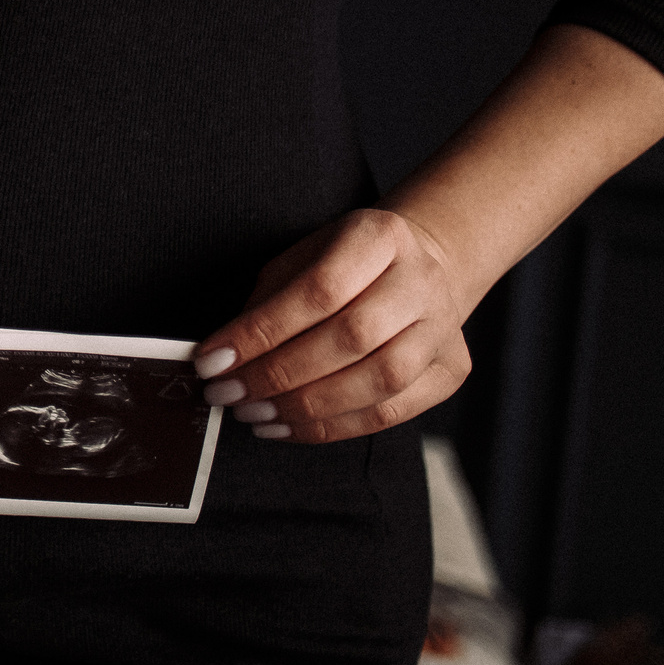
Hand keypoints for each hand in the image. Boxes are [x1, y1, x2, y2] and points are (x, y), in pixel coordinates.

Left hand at [193, 208, 477, 444]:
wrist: (418, 267)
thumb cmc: (344, 263)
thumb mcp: (301, 258)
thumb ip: (266, 301)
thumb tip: (224, 357)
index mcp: (380, 237)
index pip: (318, 290)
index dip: (261, 331)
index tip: (213, 359)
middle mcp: (421, 281)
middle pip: (351, 338)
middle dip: (278, 375)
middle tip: (229, 394)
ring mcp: (444, 328)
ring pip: (377, 382)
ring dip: (306, 408)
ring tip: (255, 415)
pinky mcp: (450, 371)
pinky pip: (391, 412)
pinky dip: (334, 427)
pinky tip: (290, 427)